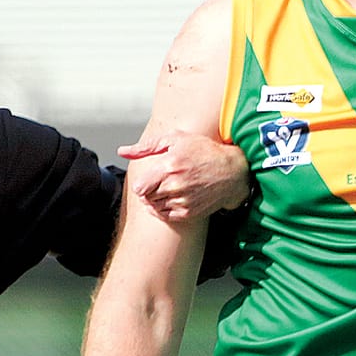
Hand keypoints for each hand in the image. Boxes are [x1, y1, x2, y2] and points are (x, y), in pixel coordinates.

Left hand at [123, 134, 251, 221]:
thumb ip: (146, 146)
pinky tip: (173, 198)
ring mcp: (182, 201)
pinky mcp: (189, 213)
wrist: (232, 171)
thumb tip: (122, 151)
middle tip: (161, 182)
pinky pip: (166, 216)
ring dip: (157, 199)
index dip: (141, 183)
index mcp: (168, 166)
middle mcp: (175, 186)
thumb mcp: (176, 139)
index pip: (139, 187)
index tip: (149, 178)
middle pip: (146, 197)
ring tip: (169, 188)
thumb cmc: (204, 151)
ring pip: (155, 207)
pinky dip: (165, 209)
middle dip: (149, 190)